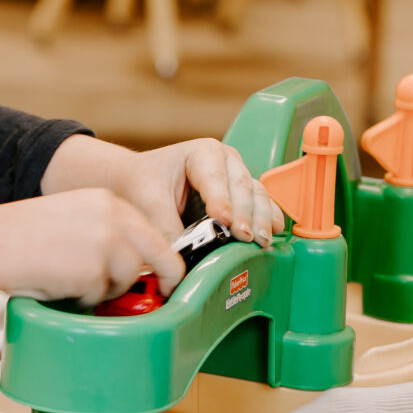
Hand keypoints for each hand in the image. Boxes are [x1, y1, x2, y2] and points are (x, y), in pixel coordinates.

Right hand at [0, 190, 185, 306]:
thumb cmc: (24, 235)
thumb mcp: (76, 215)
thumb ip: (109, 231)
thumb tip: (136, 262)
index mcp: (109, 202)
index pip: (153, 231)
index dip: (163, 256)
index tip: (170, 273)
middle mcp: (114, 219)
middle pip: (160, 255)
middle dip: (165, 279)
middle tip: (165, 293)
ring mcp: (106, 245)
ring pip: (127, 281)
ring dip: (107, 289)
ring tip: (74, 279)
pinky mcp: (93, 272)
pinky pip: (99, 297)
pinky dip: (82, 299)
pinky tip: (60, 284)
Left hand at [43, 132, 281, 245]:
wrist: (140, 182)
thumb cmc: (145, 185)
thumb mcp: (149, 205)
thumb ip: (167, 229)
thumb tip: (183, 259)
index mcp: (202, 153)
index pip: (215, 178)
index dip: (221, 200)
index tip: (224, 220)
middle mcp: (227, 162)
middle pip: (241, 187)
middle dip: (245, 213)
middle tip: (244, 236)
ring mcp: (238, 179)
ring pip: (257, 195)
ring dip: (261, 219)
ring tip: (260, 240)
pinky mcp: (243, 198)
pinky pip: (262, 206)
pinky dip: (268, 219)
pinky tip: (272, 233)